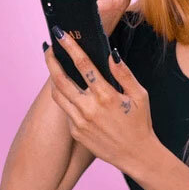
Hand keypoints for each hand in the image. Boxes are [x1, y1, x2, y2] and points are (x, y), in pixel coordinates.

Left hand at [43, 25, 159, 172]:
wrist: (136, 154)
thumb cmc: (140, 122)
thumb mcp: (140, 95)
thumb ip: (124, 74)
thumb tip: (112, 54)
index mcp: (106, 96)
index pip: (83, 65)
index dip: (70, 48)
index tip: (61, 35)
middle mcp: (89, 108)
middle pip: (61, 79)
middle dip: (52, 61)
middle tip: (48, 48)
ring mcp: (79, 122)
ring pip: (58, 95)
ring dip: (54, 78)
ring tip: (54, 66)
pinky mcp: (76, 132)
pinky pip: (65, 110)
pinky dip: (65, 96)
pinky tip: (70, 90)